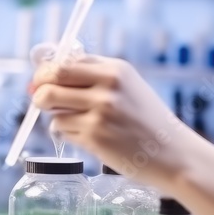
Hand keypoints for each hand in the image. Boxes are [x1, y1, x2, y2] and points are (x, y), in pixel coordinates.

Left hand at [29, 55, 197, 187]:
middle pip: (52, 77)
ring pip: (52, 106)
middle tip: (40, 98)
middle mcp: (108, 86)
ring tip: (74, 122)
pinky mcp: (94, 136)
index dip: (47, 70)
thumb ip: (95, 78)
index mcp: (117, 69)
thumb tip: (48, 77)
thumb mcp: (129, 88)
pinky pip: (61, 129)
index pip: (67, 60)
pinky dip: (66, 133)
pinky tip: (87, 138)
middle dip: (38, 88)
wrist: (174, 154)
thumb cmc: (149, 123)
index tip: (42, 80)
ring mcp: (100, 111)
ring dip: (55, 115)